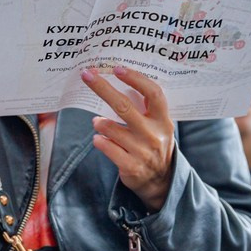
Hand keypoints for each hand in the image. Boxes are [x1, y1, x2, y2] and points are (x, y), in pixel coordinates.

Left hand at [82, 66, 175, 211]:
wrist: (161, 181)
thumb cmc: (154, 144)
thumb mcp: (158, 124)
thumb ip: (145, 106)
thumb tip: (125, 81)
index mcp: (163, 120)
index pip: (153, 94)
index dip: (136, 79)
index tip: (118, 69)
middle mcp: (154, 134)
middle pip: (124, 107)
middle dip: (102, 88)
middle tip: (87, 75)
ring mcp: (142, 152)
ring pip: (109, 128)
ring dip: (99, 123)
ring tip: (99, 123)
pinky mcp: (131, 167)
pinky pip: (106, 147)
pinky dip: (99, 141)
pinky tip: (100, 140)